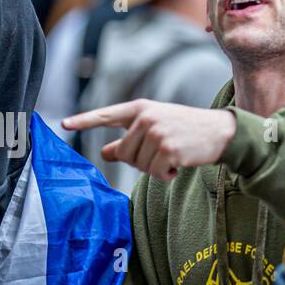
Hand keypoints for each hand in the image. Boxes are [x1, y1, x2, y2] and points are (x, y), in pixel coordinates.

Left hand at [61, 101, 236, 181]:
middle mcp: (145, 118)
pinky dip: (167, 174)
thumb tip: (105, 152)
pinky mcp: (167, 149)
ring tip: (174, 154)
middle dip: (140, 161)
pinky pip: (155, 173)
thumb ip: (130, 139)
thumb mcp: (155, 129)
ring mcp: (156, 133)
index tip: (64, 124)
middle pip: (124, 153)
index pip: (106, 115)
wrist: (221, 132)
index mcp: (140, 109)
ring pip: (139, 166)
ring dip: (156, 168)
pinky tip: (180, 163)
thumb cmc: (186, 131)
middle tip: (163, 152)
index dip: (84, 121)